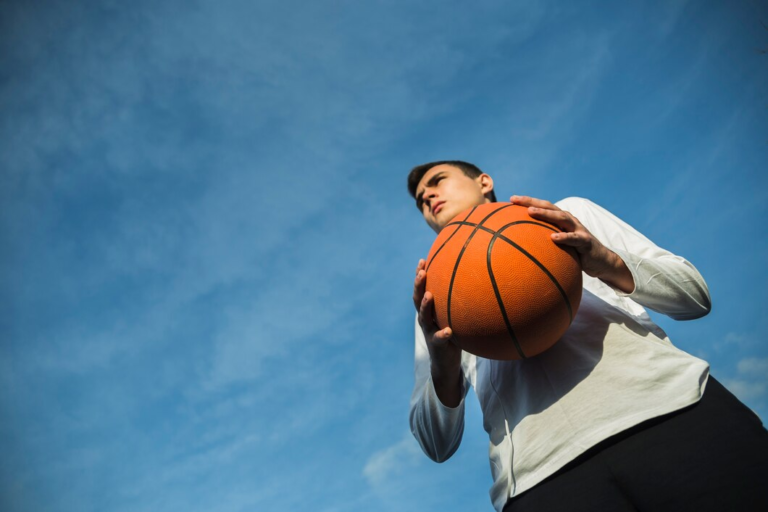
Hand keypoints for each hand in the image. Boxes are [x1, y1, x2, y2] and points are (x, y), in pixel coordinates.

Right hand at [414, 259, 462, 405]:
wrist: (445, 363)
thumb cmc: (452, 336)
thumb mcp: (452, 317)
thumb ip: (456, 303)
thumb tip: (474, 282)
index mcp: (428, 311)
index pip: (421, 290)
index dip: (419, 275)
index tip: (422, 260)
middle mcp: (425, 319)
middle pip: (418, 299)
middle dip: (418, 285)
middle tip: (422, 271)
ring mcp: (429, 331)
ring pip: (424, 317)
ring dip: (426, 306)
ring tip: (430, 295)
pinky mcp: (437, 345)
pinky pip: (439, 339)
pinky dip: (442, 334)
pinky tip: (447, 330)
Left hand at [509, 196, 634, 292]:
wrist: (601, 261)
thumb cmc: (576, 252)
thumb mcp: (559, 245)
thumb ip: (545, 242)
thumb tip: (522, 247)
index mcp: (561, 220)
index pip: (543, 207)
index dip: (528, 201)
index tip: (510, 199)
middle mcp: (569, 220)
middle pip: (549, 207)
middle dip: (532, 202)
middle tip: (515, 200)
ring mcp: (578, 229)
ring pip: (561, 218)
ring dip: (546, 214)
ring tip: (530, 212)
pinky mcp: (586, 241)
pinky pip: (574, 238)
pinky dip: (564, 237)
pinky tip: (553, 238)